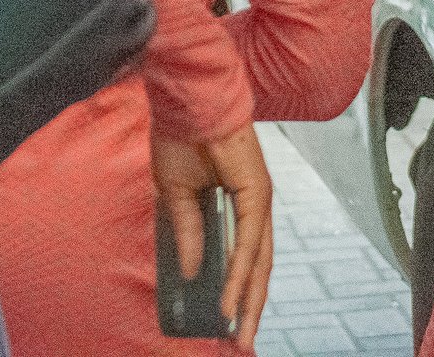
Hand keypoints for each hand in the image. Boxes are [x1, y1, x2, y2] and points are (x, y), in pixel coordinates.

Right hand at [150, 126, 274, 348]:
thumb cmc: (182, 138)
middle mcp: (254, 208)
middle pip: (257, 269)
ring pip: (258, 263)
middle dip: (248, 308)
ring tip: (237, 333)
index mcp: (237, 205)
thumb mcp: (175, 196)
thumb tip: (189, 270)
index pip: (244, 259)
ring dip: (248, 300)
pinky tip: (231, 299)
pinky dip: (240, 274)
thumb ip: (186, 232)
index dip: (238, 291)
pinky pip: (249, 244)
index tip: (229, 323)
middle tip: (239, 344)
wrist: (187, 101)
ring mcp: (259, 202)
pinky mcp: (257, 195)